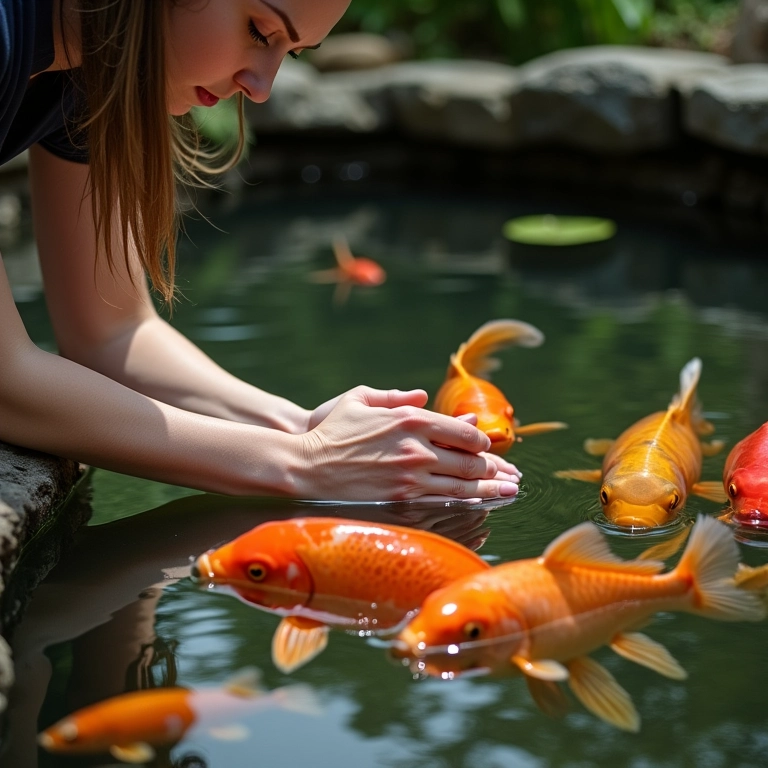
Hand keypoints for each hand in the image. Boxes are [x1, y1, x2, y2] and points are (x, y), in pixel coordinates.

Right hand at [293, 387, 520, 501]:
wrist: (305, 466)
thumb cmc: (331, 430)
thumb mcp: (360, 399)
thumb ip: (395, 396)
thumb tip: (424, 395)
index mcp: (411, 419)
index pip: (464, 432)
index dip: (483, 443)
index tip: (489, 448)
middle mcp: (417, 448)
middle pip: (470, 461)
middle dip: (495, 469)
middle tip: (511, 475)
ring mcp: (411, 477)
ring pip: (463, 485)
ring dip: (491, 490)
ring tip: (510, 492)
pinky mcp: (401, 501)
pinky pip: (443, 503)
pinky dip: (467, 505)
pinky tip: (481, 506)